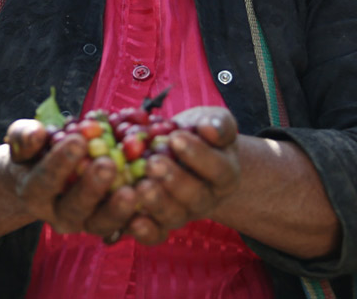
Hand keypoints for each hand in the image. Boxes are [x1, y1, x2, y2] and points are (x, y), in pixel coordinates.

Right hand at [3, 118, 141, 241]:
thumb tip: (36, 133)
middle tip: (108, 164)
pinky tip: (151, 194)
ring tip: (134, 188)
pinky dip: (140, 214)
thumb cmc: (37, 152)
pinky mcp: (111, 226)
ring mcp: (86, 223)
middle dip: (92, 187)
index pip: (44, 181)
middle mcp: (59, 215)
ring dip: (118, 208)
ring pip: (102, 224)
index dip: (59, 162)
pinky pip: (125, 226)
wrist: (47, 175)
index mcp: (34, 194)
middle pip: (75, 209)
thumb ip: (25, 136)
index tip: (77, 140)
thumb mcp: (24, 140)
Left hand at [125, 106, 240, 242]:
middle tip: (153, 163)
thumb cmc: (198, 133)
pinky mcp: (159, 223)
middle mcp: (205, 199)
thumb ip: (217, 124)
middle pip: (195, 197)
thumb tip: (210, 128)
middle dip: (174, 180)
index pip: (218, 169)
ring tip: (140, 185)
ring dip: (156, 203)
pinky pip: (155, 234)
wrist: (181, 151)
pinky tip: (132, 219)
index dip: (198, 155)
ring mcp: (182, 213)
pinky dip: (144, 230)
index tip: (175, 137)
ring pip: (174, 216)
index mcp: (225, 174)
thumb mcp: (212, 122)